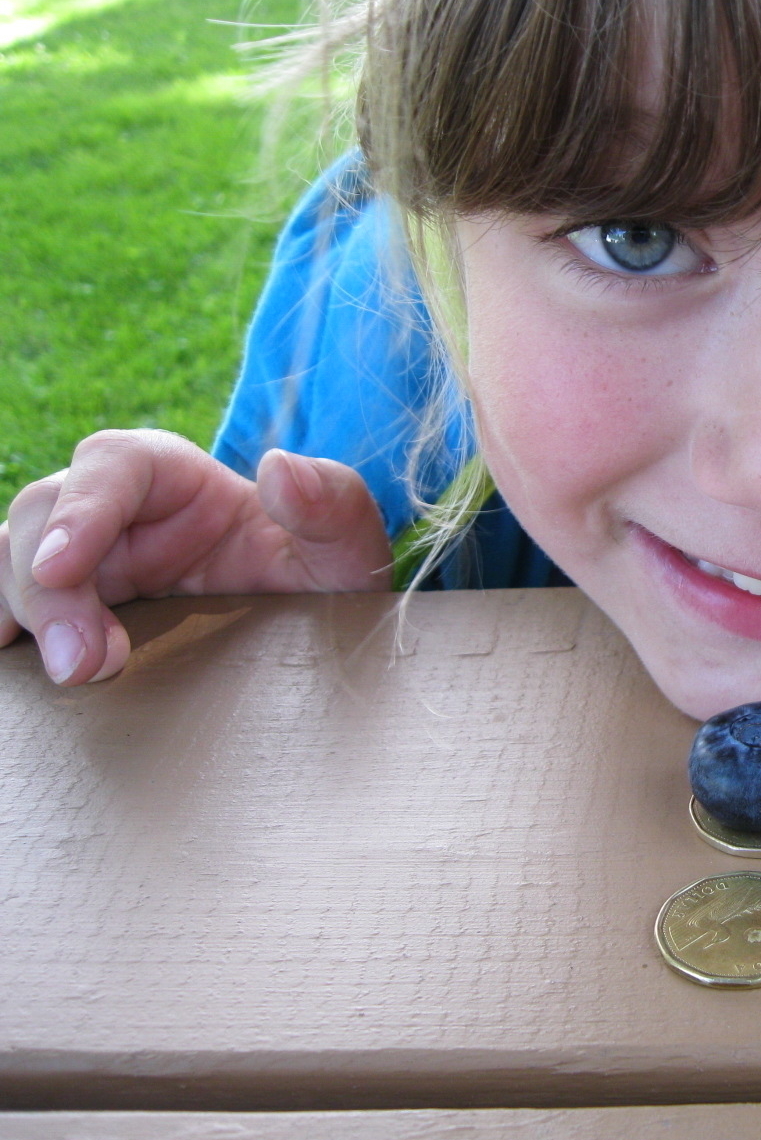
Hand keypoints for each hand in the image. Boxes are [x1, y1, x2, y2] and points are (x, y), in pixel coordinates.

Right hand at [1, 431, 391, 684]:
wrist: (315, 628)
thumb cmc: (325, 572)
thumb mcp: (348, 546)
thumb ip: (333, 504)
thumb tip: (282, 468)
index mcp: (173, 475)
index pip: (109, 464)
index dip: (78, 510)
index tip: (62, 566)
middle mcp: (117, 511)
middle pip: (41, 519)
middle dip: (48, 590)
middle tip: (84, 663)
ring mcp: (85, 562)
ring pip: (13, 566)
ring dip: (26, 618)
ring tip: (70, 675)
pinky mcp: (71, 610)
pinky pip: (17, 611)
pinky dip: (7, 632)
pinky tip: (13, 664)